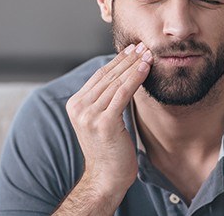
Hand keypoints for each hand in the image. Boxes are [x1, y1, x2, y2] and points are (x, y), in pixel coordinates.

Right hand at [65, 42, 152, 203]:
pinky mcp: (104, 122)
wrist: (106, 178)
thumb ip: (104, 99)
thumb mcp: (101, 119)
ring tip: (148, 54)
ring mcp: (89, 115)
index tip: (132, 49)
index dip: (117, 61)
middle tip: (142, 45)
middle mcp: (79, 107)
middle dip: (127, 59)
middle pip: (107, 76)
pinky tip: (145, 68)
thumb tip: (121, 75)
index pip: (99, 75)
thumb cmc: (109, 149)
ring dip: (134, 65)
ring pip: (116, 82)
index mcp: (75, 104)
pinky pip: (122, 94)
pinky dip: (135, 78)